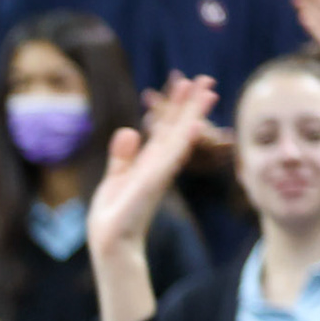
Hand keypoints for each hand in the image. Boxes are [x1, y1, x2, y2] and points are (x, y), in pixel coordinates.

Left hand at [88, 76, 217, 252]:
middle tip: (207, 79)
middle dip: (192, 103)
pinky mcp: (154, 182)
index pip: (166, 129)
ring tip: (207, 89)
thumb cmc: (114, 215)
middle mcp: (159, 165)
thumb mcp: (115, 178)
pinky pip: (171, 158)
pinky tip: (193, 125)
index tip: (185, 85)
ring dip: (193, 113)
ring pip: (180, 136)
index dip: (176, 107)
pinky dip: (182, 141)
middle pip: (179, 127)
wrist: (111, 241)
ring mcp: (159, 172)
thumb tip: (129, 129)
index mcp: (150, 162)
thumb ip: (123, 155)